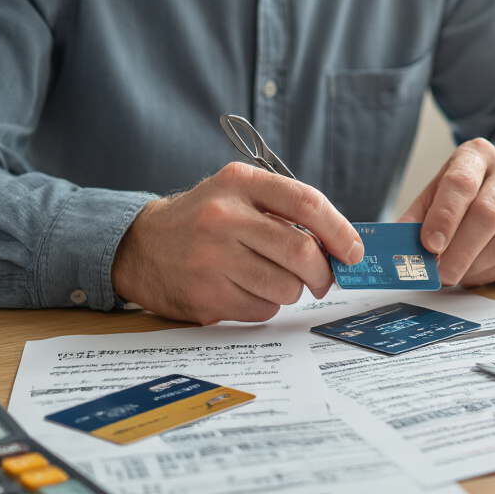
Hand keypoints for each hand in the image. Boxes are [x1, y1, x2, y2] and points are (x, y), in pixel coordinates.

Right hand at [111, 162, 363, 323]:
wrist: (140, 247)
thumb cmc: (203, 220)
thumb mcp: (238, 194)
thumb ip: (285, 210)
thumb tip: (340, 245)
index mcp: (239, 183)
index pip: (306, 203)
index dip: (340, 231)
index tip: (354, 251)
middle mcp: (224, 218)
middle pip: (301, 252)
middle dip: (323, 273)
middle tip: (323, 279)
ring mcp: (212, 260)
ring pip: (286, 288)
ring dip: (291, 290)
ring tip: (270, 278)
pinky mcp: (206, 297)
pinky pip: (262, 310)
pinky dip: (265, 305)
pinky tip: (244, 289)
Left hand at [400, 138, 494, 286]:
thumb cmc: (463, 191)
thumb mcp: (435, 192)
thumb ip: (417, 218)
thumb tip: (400, 249)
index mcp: (476, 156)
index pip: (461, 184)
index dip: (445, 217)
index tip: (430, 245)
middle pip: (486, 215)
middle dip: (460, 251)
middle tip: (441, 273)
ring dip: (475, 266)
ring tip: (454, 276)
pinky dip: (490, 273)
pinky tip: (472, 273)